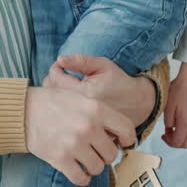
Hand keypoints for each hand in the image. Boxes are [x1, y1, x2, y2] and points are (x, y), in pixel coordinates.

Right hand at [24, 87, 135, 185]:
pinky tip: (78, 170)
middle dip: (105, 155)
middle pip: (112, 154)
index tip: (122, 143)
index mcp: (96, 109)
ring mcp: (74, 144)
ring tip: (84, 159)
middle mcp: (88, 127)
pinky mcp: (60, 158)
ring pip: (98, 168)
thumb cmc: (53, 103)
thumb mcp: (80, 97)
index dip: (127, 140)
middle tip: (96, 150)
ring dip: (93, 166)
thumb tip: (117, 134)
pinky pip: (81, 178)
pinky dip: (82, 178)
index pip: (126, 129)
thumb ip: (101, 112)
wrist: (24, 110)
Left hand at [43, 54, 157, 129]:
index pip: (55, 78)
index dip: (55, 68)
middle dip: (52, 80)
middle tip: (62, 74)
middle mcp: (80, 110)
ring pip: (55, 104)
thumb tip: (60, 59)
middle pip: (51, 93)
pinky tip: (69, 99)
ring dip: (55, 93)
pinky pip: (63, 114)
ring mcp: (80, 120)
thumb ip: (81, 61)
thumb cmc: (118, 81)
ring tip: (65, 85)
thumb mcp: (102, 65)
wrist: (135, 103)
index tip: (61, 65)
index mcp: (85, 93)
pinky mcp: (81, 126)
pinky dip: (62, 106)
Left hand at [162, 63, 186, 147]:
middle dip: (176, 140)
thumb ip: (168, 122)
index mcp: (185, 123)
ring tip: (179, 127)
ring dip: (186, 137)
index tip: (164, 134)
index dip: (169, 141)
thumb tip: (170, 129)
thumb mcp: (168, 105)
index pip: (177, 143)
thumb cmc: (179, 89)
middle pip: (186, 143)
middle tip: (169, 132)